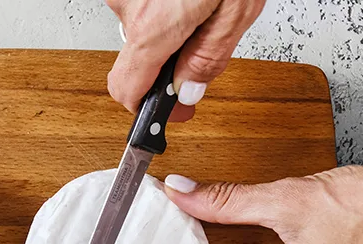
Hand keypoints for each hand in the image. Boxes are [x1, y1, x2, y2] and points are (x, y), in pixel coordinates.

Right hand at [106, 0, 265, 120]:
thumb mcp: (235, 10)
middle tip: (192, 70)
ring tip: (198, 19)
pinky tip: (184, 3)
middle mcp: (129, 8)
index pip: (128, 90)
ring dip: (164, 36)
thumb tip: (189, 91)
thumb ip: (209, 56)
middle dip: (163, 70)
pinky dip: (160, 13)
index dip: (148, 110)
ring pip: (138, 35)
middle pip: (134, 64)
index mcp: (154, 25)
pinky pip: (139, 11)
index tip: (168, 114)